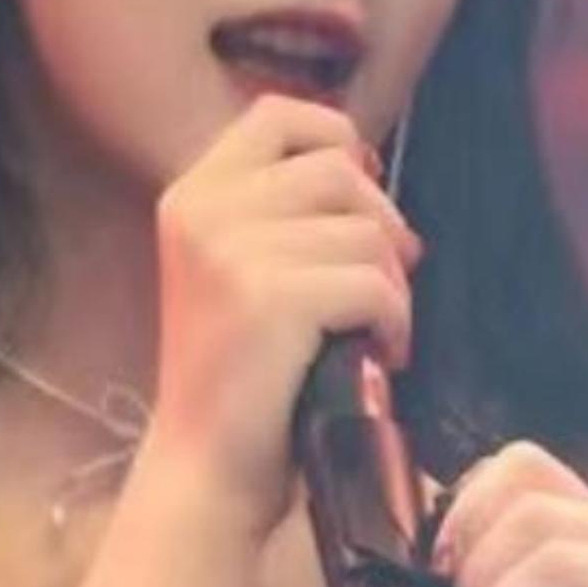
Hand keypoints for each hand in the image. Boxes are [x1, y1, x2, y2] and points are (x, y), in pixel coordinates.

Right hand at [140, 95, 417, 507]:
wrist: (205, 471)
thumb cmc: (242, 380)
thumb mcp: (241, 272)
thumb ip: (282, 214)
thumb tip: (371, 174)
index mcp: (192, 196)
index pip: (279, 115)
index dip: (338, 141)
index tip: (361, 196)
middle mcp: (203, 211)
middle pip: (338, 168)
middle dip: (381, 225)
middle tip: (382, 286)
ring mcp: (231, 251)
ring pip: (367, 231)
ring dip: (392, 286)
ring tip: (373, 334)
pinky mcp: (269, 298)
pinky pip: (375, 283)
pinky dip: (395, 323)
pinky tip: (378, 358)